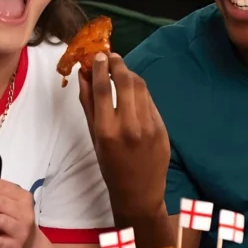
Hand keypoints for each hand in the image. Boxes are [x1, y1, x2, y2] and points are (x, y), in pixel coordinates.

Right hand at [78, 53, 170, 221]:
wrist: (139, 191)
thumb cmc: (110, 166)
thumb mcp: (94, 138)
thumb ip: (89, 105)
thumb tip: (84, 75)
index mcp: (107, 131)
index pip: (104, 89)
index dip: (101, 68)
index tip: (98, 56)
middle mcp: (130, 126)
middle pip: (126, 82)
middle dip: (118, 64)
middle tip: (111, 56)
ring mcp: (150, 127)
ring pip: (141, 88)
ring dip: (130, 74)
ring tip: (121, 69)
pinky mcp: (163, 128)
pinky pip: (150, 102)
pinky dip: (140, 91)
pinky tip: (133, 89)